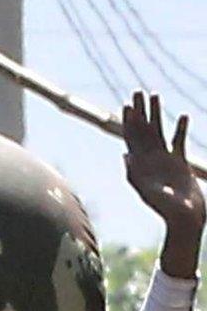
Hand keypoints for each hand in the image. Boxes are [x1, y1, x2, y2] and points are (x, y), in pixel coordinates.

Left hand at [122, 91, 203, 278]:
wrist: (185, 219)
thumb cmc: (167, 209)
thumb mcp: (149, 191)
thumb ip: (136, 175)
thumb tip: (125, 156)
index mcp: (140, 165)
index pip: (131, 137)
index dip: (129, 121)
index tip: (127, 104)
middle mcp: (150, 160)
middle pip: (143, 130)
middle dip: (140, 111)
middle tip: (137, 90)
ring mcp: (164, 160)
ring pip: (159, 132)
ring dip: (157, 114)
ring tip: (156, 95)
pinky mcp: (180, 164)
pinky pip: (179, 142)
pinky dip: (179, 129)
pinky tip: (182, 116)